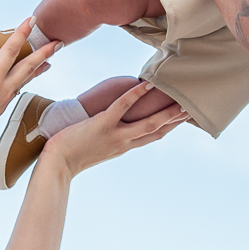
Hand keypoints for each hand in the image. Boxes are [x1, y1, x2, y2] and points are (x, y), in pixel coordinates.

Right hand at [0, 18, 56, 154]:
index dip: (21, 33)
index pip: (10, 52)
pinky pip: (19, 87)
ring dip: (39, 65)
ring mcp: (3, 100)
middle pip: (28, 66)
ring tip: (51, 58)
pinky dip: (28, 78)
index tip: (32, 19)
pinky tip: (27, 78)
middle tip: (59, 41)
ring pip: (26, 78)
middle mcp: (2, 90)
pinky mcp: (0, 108)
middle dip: (43, 51)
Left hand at [40, 82, 188, 177]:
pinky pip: (121, 108)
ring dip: (166, 113)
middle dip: (176, 120)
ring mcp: (115, 135)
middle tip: (194, 108)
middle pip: (157, 131)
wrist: (55, 164)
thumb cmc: (70, 154)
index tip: (183, 117)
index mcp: (123, 147)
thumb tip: (113, 125)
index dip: (170, 126)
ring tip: (181, 100)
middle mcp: (124, 143)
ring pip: (147, 124)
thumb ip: (109, 138)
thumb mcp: (95, 147)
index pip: (153, 136)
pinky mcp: (102, 125)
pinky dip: (134, 96)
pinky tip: (146, 84)